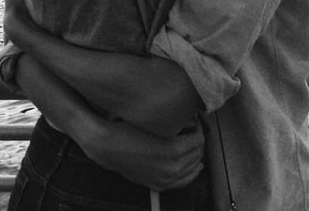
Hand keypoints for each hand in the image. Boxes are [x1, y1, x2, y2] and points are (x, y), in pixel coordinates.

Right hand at [82, 119, 203, 190]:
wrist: (109, 148)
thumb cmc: (128, 131)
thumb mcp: (155, 123)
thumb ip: (177, 125)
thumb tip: (192, 123)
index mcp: (173, 149)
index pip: (199, 139)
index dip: (198, 128)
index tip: (194, 123)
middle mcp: (172, 167)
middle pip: (198, 153)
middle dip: (197, 141)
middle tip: (192, 131)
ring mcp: (166, 178)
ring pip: (193, 168)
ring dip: (195, 155)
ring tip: (191, 145)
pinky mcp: (160, 184)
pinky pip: (184, 181)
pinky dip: (191, 173)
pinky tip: (193, 166)